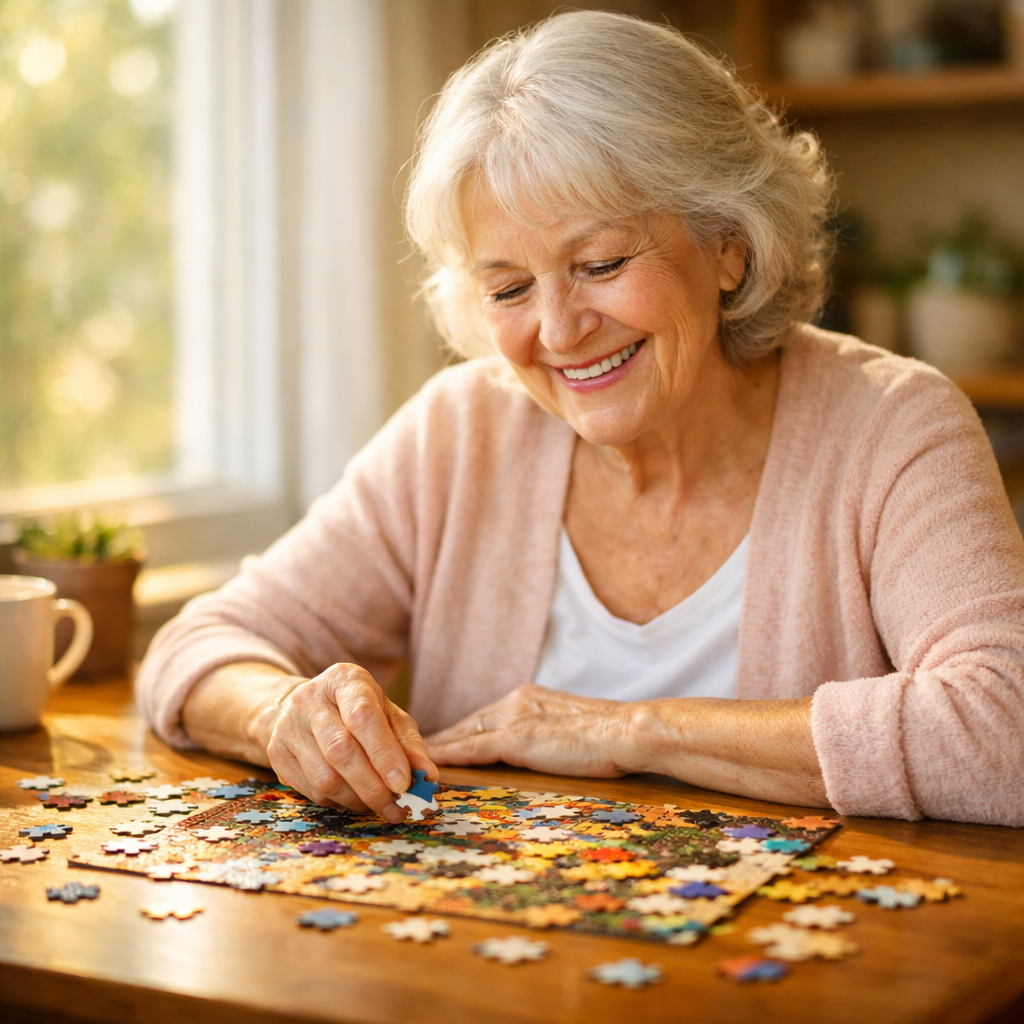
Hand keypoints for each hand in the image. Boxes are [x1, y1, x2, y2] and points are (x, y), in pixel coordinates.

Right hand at [258, 663, 436, 821]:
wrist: (305, 708)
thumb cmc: (357, 710)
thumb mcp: (387, 714)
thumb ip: (408, 742)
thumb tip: (427, 775)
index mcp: (344, 679)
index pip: (362, 716)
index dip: (384, 753)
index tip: (404, 783)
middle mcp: (310, 699)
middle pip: (341, 751)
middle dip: (374, 786)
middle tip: (398, 807)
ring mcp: (288, 726)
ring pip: (325, 778)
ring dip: (358, 800)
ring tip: (382, 806)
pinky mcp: (276, 754)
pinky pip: (312, 791)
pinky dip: (340, 803)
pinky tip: (356, 800)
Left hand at [425, 683, 639, 776]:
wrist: (626, 730)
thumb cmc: (613, 735)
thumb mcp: (574, 726)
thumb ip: (551, 731)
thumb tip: (545, 746)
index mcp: (531, 697)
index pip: (489, 715)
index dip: (466, 728)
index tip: (448, 737)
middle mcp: (517, 701)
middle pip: (470, 721)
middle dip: (444, 736)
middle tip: (416, 747)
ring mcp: (514, 718)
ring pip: (464, 733)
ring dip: (438, 746)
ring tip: (413, 757)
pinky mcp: (516, 739)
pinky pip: (472, 748)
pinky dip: (449, 756)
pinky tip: (430, 762)